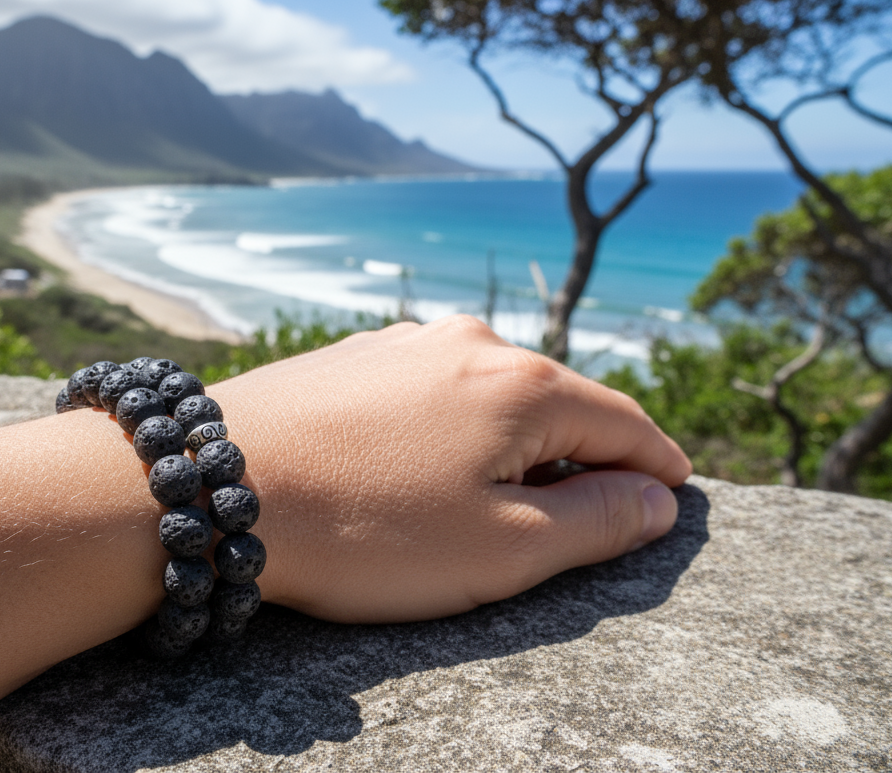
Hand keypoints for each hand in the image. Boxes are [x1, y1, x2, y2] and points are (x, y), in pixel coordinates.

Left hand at [210, 315, 690, 622]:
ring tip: (501, 496)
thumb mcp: (499, 548)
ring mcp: (403, 344)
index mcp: (523, 384)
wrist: (214, 486)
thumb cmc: (364, 529)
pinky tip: (424, 466)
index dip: (659, 467)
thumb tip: (658, 500)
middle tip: (589, 512)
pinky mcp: (350, 357)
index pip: (626, 423)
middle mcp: (469, 343)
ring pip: (490, 392)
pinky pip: (430, 391)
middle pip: (559, 401)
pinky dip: (452, 427)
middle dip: (583, 454)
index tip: (676, 494)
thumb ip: (595, 522)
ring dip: (512, 441)